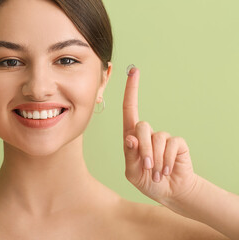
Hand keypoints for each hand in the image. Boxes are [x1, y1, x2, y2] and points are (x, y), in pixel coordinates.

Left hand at [122, 67, 198, 204]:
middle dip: (144, 150)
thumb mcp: (132, 172)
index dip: (131, 90)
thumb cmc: (147, 180)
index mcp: (132, 137)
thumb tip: (130, 137)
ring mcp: (163, 137)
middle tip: (147, 167)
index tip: (133, 71)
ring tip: (157, 173)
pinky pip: (171, 145)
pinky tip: (167, 170)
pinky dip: (167, 160)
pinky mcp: (177, 143)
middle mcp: (146, 133)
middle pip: (142, 126)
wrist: (168, 191)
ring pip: (157, 138)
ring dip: (156, 159)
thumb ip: (130, 155)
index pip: (129, 109)